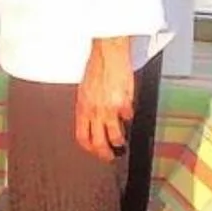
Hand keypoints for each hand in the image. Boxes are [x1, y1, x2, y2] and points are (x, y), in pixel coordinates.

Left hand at [74, 37, 136, 162]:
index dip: (89, 148)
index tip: (94, 151)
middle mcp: (94, 110)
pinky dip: (128, 116)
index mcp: (83, 107)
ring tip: (121, 141)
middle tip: (110, 156)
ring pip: (114, 136)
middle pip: (98, 143)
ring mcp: (109, 109)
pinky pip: (128, 117)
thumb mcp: (85, 89)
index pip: (82, 136)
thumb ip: (88, 106)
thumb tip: (91, 119)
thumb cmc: (97, 67)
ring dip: (119, 141)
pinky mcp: (123, 104)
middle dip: (104, 154)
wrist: (109, 54)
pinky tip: (128, 113)